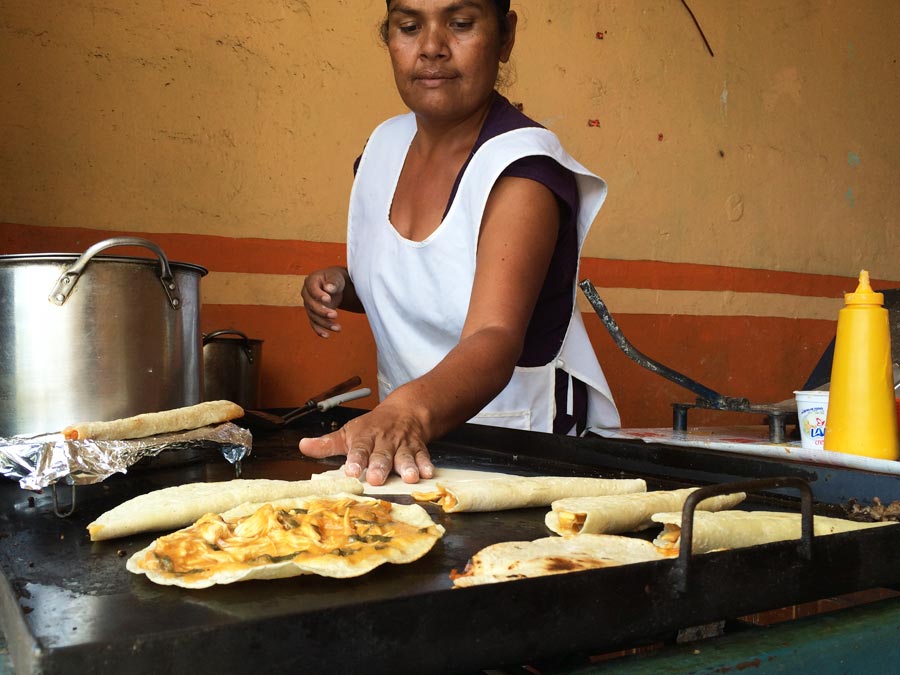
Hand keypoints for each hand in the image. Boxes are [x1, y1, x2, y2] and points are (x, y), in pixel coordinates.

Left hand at [298, 405, 434, 485]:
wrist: (405, 411)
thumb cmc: (373, 427)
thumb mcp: (348, 432)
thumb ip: (327, 444)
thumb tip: (302, 446)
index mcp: (365, 438)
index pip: (358, 448)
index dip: (355, 459)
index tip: (351, 470)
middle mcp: (384, 442)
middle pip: (382, 454)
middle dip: (380, 466)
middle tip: (376, 478)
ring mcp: (402, 445)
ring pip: (405, 456)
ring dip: (407, 466)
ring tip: (410, 477)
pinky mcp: (418, 449)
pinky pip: (423, 456)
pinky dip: (426, 464)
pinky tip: (428, 473)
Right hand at [301, 267, 347, 337]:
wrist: (334, 285)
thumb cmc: (334, 279)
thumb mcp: (336, 277)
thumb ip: (333, 282)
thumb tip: (328, 288)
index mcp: (310, 281)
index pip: (312, 289)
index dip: (318, 295)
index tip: (328, 299)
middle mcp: (306, 294)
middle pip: (311, 305)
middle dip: (322, 312)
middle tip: (335, 315)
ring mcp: (308, 305)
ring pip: (313, 316)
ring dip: (325, 323)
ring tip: (338, 328)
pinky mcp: (313, 314)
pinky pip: (314, 323)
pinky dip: (319, 330)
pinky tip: (327, 336)